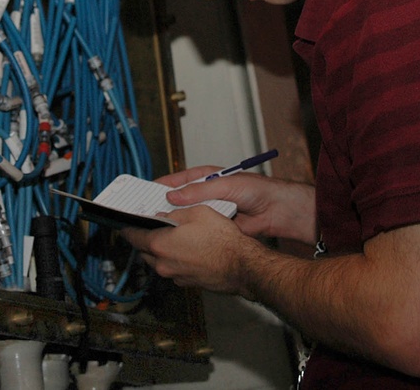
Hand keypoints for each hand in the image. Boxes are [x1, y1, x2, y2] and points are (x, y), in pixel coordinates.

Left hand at [121, 205, 259, 293]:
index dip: (128, 228)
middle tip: (151, 227)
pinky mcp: (187, 283)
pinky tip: (188, 249)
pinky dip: (175, 259)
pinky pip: (173, 269)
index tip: (125, 223)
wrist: (242, 266)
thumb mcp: (197, 212)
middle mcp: (164, 265)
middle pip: (144, 251)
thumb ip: (174, 214)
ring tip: (172, 237)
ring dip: (160, 250)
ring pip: (159, 262)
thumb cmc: (222, 240)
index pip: (133, 236)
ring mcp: (175, 276)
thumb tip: (163, 217)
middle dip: (145, 239)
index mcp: (160, 245)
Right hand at [156, 166, 315, 243]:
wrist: (278, 212)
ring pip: (185, 218)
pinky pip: (197, 231)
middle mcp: (204, 194)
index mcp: (204, 178)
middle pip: (177, 201)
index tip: (141, 194)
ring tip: (153, 229)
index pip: (176, 181)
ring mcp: (209, 212)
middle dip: (161, 206)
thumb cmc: (256, 190)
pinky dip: (187, 235)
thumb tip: (173, 196)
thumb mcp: (226, 185)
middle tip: (142, 214)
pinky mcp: (215, 228)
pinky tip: (175, 240)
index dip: (158, 187)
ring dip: (172, 223)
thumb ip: (200, 190)